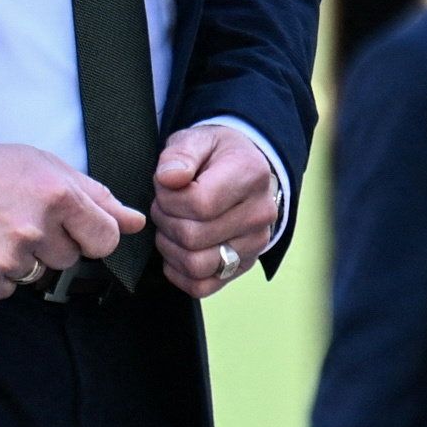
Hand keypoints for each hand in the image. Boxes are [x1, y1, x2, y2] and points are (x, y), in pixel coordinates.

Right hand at [0, 138, 138, 299]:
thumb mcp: (46, 167)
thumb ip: (96, 197)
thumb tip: (136, 222)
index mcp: (57, 196)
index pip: (106, 240)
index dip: (90, 234)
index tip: (71, 225)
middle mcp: (33, 228)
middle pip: (69, 259)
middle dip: (50, 243)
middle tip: (18, 218)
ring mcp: (5, 257)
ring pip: (37, 275)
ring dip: (21, 259)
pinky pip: (4, 290)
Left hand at [152, 124, 282, 296]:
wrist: (244, 172)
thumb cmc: (216, 156)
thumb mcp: (197, 140)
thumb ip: (180, 154)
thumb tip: (169, 179)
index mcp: (251, 176)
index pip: (199, 204)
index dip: (169, 199)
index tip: (167, 186)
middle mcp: (261, 214)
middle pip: (194, 237)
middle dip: (165, 221)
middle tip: (165, 206)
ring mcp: (256, 244)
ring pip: (197, 265)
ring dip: (170, 248)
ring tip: (171, 227)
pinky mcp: (244, 266)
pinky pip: (202, 286)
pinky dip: (179, 273)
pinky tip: (177, 250)